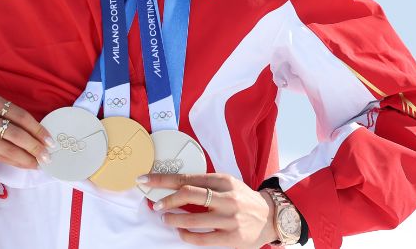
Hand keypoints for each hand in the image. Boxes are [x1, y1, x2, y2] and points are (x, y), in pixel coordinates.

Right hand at [0, 92, 55, 168]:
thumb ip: (10, 114)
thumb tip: (38, 133)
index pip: (19, 116)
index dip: (37, 129)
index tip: (49, 139)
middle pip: (14, 134)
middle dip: (34, 147)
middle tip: (47, 155)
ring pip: (7, 150)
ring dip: (26, 159)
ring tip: (39, 163)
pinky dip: (14, 162)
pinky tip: (25, 164)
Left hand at [140, 172, 277, 247]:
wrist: (270, 217)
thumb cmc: (243, 199)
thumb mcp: (227, 184)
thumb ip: (205, 184)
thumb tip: (173, 186)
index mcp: (222, 181)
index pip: (187, 178)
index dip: (163, 180)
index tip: (145, 180)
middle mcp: (226, 197)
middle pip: (188, 194)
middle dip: (166, 200)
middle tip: (156, 205)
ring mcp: (230, 218)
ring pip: (192, 219)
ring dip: (174, 220)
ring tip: (167, 220)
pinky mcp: (232, 237)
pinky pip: (202, 238)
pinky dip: (186, 236)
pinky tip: (182, 232)